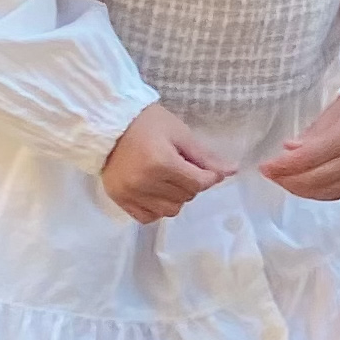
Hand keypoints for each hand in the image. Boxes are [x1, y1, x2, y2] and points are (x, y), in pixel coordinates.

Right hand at [100, 105, 232, 222]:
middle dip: (190, 184)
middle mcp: (144, 182)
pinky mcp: (119, 199)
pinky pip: (148, 217)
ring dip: (175, 198)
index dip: (208, 177)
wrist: (108, 124)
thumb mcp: (179, 133)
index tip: (204, 168)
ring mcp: (130, 193)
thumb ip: (205, 156)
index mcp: (161, 162)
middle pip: (186, 197)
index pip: (199, 183)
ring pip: (170, 210)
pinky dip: (156, 208)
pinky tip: (154, 191)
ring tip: (167, 179)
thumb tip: (232, 171)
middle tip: (180, 167)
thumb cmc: (147, 123)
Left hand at [260, 97, 339, 200]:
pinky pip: (335, 194)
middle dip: (286, 179)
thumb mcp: (336, 111)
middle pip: (312, 180)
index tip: (264, 166)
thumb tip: (288, 150)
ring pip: (323, 192)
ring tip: (282, 181)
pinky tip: (302, 187)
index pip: (306, 159)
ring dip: (298, 189)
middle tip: (269, 174)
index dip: (281, 166)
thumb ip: (312, 134)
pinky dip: (315, 193)